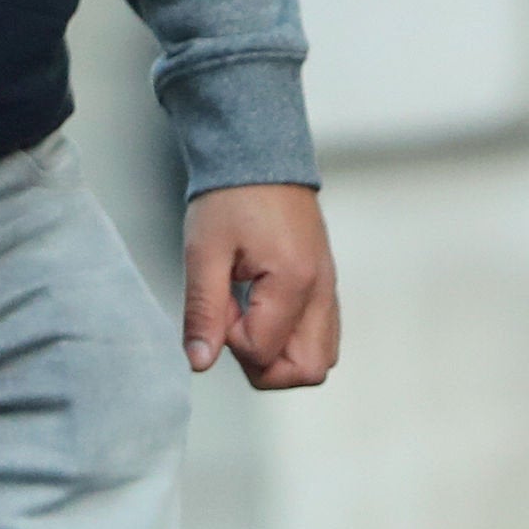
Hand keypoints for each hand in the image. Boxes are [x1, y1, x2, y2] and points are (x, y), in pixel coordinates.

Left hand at [183, 183, 339, 388]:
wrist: (259, 158)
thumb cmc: (230, 197)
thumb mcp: (204, 252)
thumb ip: (203, 310)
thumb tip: (200, 361)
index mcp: (295, 281)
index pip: (264, 351)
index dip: (230, 339)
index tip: (216, 304)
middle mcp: (322, 292)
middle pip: (308, 370)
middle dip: (263, 364)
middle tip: (231, 325)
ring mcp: (329, 291)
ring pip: (319, 358)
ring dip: (278, 354)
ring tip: (244, 315)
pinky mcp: (325, 287)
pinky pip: (320, 335)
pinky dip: (290, 338)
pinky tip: (259, 310)